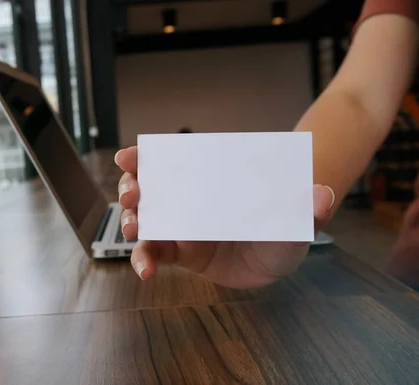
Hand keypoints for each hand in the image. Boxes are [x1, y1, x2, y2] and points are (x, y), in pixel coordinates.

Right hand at [115, 146, 335, 288]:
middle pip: (149, 188)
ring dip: (130, 223)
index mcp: (209, 180)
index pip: (173, 162)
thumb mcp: (299, 215)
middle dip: (131, 188)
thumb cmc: (285, 224)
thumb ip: (310, 207)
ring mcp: (182, 227)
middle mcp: (188, 199)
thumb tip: (324, 195)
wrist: (278, 257)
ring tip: (133, 230)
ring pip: (145, 221)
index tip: (129, 157)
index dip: (147, 158)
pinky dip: (144, 261)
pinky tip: (144, 271)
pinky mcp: (181, 254)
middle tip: (132, 196)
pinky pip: (155, 255)